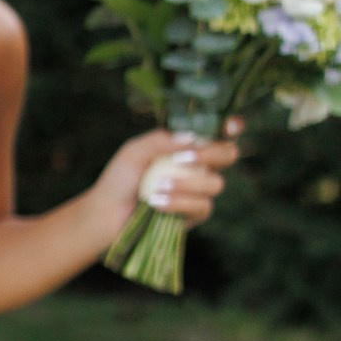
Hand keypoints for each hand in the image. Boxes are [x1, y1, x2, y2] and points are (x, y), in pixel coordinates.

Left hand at [93, 124, 240, 232]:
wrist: (108, 212)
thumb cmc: (120, 178)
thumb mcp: (135, 151)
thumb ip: (161, 140)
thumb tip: (192, 137)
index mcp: (186, 146)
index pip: (218, 132)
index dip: (231, 127)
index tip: (230, 126)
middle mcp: (198, 165)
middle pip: (228, 154)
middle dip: (212, 154)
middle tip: (183, 159)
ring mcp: (199, 190)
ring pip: (216, 183)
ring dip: (187, 184)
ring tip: (157, 186)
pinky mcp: (196, 213)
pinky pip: (203, 206)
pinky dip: (179, 203)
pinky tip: (157, 202)